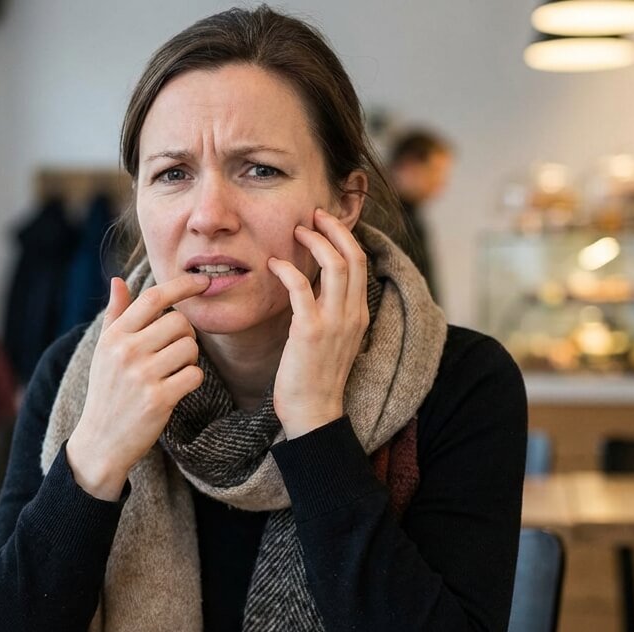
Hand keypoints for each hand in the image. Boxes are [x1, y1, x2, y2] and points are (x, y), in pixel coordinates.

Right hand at [65, 273, 210, 499]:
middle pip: (179, 322)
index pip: (153, 297)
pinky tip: (177, 389)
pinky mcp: (158, 399)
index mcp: (114, 336)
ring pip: (190, 347)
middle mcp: (126, 351)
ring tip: (173, 372)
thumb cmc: (107, 392)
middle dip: (186, 335)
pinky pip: (194, 374)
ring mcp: (142, 375)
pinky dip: (192, 380)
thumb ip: (115, 315)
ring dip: (190, 359)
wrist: (101, 441)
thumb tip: (118, 280)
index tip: (203, 282)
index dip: (182, 285)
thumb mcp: (104, 352)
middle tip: (176, 352)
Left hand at [268, 208, 369, 438]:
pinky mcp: (310, 331)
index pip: (360, 263)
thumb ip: (329, 313)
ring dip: (315, 241)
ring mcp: (334, 322)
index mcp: (359, 315)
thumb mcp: (332, 341)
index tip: (324, 224)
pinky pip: (301, 288)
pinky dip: (287, 270)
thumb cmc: (315, 379)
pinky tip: (273, 265)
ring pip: (335, 265)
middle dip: (334, 228)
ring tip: (296, 232)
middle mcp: (352, 315)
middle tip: (313, 215)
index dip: (344, 237)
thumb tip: (313, 290)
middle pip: (353, 255)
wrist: (314, 413)